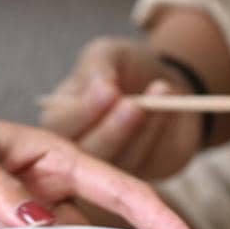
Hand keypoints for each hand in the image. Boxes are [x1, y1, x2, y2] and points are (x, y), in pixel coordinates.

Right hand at [39, 37, 204, 180]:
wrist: (164, 85)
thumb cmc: (127, 68)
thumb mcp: (109, 54)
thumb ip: (98, 66)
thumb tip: (101, 85)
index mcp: (60, 120)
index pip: (60, 126)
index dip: (84, 111)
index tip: (109, 90)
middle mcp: (78, 150)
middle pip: (87, 154)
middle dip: (112, 130)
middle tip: (134, 104)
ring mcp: (109, 169)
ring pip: (120, 163)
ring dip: (142, 129)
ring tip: (161, 90)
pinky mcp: (141, 174)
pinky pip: (148, 162)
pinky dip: (160, 132)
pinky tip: (169, 103)